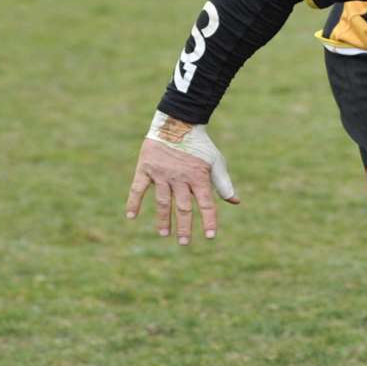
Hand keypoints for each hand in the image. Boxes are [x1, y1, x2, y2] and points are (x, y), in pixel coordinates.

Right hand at [124, 114, 239, 245]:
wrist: (178, 122)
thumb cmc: (199, 145)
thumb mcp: (216, 162)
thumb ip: (223, 184)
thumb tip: (236, 202)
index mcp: (199, 178)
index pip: (207, 204)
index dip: (209, 220)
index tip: (211, 237)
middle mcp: (180, 178)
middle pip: (184, 207)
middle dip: (185, 227)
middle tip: (185, 243)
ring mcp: (162, 174)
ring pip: (163, 202)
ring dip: (164, 219)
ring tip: (164, 234)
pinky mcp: (146, 168)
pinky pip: (138, 188)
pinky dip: (133, 201)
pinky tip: (131, 216)